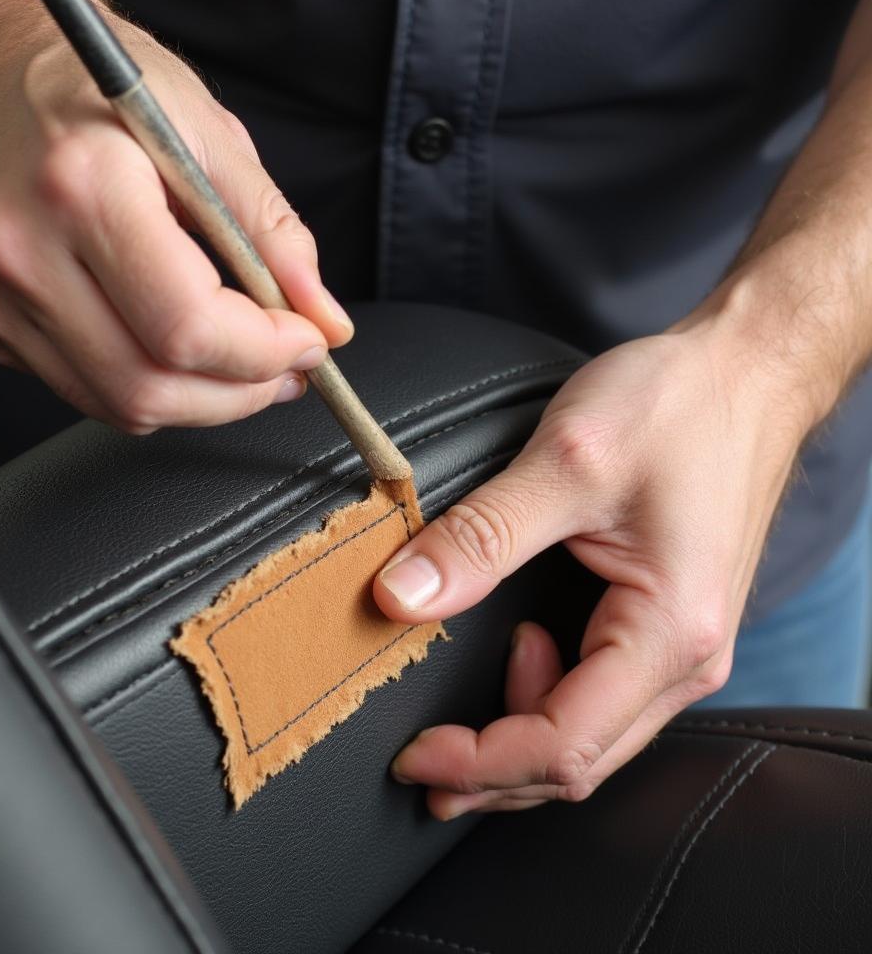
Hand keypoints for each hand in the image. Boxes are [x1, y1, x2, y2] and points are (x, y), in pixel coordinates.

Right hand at [0, 16, 351, 430]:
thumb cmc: (102, 88)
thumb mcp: (210, 135)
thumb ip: (274, 233)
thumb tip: (323, 317)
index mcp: (83, 187)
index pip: (187, 326)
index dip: (264, 353)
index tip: (309, 341)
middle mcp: (23, 250)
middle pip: (150, 386)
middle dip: (242, 392)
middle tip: (287, 366)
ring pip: (121, 405)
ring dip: (202, 400)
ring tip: (243, 361)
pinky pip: (89, 391)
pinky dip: (151, 386)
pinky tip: (175, 346)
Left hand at [374, 326, 808, 818]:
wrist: (744, 372)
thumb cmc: (677, 407)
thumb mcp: (565, 463)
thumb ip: (480, 537)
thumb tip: (400, 598)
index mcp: (670, 631)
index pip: (563, 744)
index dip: (477, 762)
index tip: (412, 755)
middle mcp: (688, 657)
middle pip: (580, 761)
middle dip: (491, 773)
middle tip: (417, 762)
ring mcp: (683, 645)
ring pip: (592, 737)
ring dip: (517, 743)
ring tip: (456, 719)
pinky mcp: (668, 622)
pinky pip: (604, 696)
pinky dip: (547, 702)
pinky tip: (516, 661)